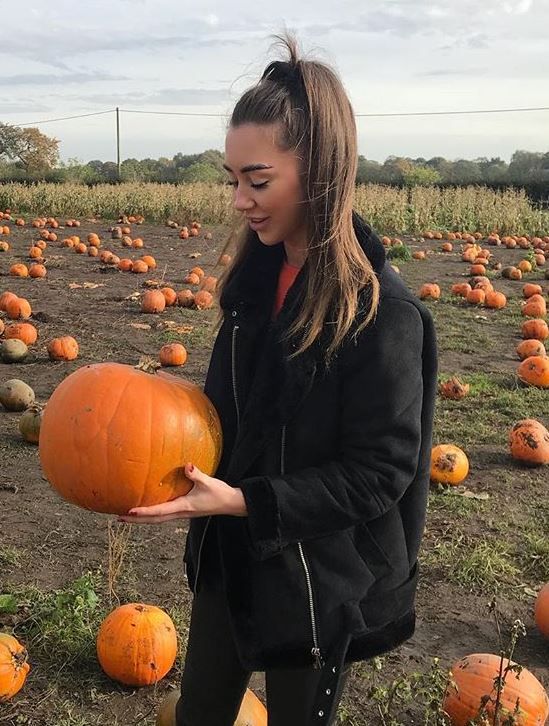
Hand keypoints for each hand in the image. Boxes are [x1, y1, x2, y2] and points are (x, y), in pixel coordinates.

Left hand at [117, 463, 247, 523]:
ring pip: (158, 519)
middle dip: (137, 520)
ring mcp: (181, 513)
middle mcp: (180, 513)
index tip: (130, 511)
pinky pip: (164, 514)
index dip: (144, 512)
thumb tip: (187, 465)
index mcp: (183, 507)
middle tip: (119, 519)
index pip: (159, 511)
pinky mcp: (184, 511)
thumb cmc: (220, 493)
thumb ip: (196, 474)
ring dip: (142, 519)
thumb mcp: (208, 482)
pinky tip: (147, 510)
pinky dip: (152, 514)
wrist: (231, 504)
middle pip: (154, 519)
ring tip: (128, 517)